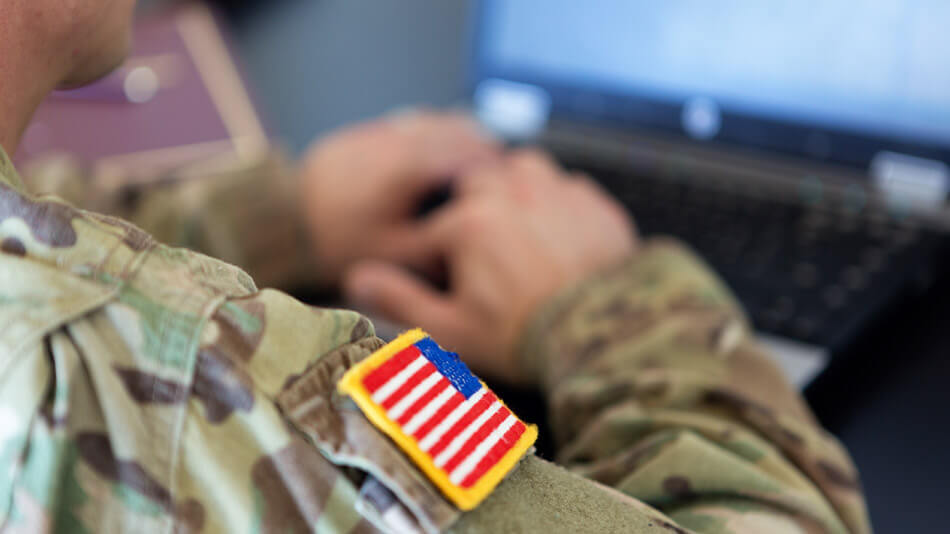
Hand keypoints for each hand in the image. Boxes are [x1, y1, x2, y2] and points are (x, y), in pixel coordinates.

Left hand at [299, 111, 500, 283]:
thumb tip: (477, 235)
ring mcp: (374, 134)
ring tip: (475, 156)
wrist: (281, 225)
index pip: (466, 153)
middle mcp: (394, 141)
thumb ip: (441, 242)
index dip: (493, 166)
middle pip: (452, 129)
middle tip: (501, 166)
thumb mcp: (395, 255)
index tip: (511, 180)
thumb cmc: (339, 245)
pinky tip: (435, 153)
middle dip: (480, 146)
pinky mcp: (358, 136)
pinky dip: (428, 134)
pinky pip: (404, 124)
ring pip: (429, 122)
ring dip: (456, 135)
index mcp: (407, 168)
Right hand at [344, 150, 637, 383]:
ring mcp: (557, 193)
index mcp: (469, 225)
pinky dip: (556, 201)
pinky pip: (567, 185)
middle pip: (475, 185)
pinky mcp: (594, 203)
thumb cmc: (525, 337)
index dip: (433, 260)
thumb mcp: (452, 329)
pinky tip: (559, 235)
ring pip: (523, 168)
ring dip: (513, 188)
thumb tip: (356, 279)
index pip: (433, 232)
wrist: (609, 337)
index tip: (447, 282)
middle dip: (470, 211)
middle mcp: (511, 194)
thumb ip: (400, 299)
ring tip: (517, 227)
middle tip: (481, 251)